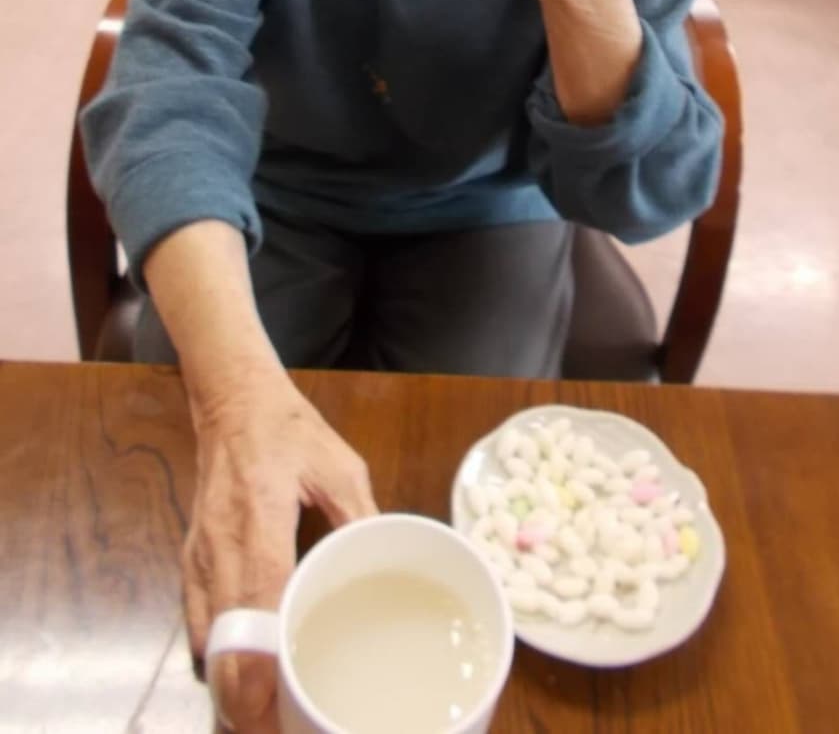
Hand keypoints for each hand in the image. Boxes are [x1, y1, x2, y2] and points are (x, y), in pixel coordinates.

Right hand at [185, 368, 377, 731]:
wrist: (231, 399)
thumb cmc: (289, 431)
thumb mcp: (339, 466)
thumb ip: (360, 517)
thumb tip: (387, 567)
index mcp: (259, 521)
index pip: (254, 610)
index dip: (263, 670)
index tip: (281, 712)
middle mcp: (219, 548)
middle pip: (223, 644)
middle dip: (244, 700)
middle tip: (283, 732)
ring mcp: (197, 557)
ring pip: (205, 642)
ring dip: (230, 686)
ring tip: (269, 720)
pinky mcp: (190, 560)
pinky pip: (199, 624)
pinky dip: (219, 659)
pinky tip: (246, 678)